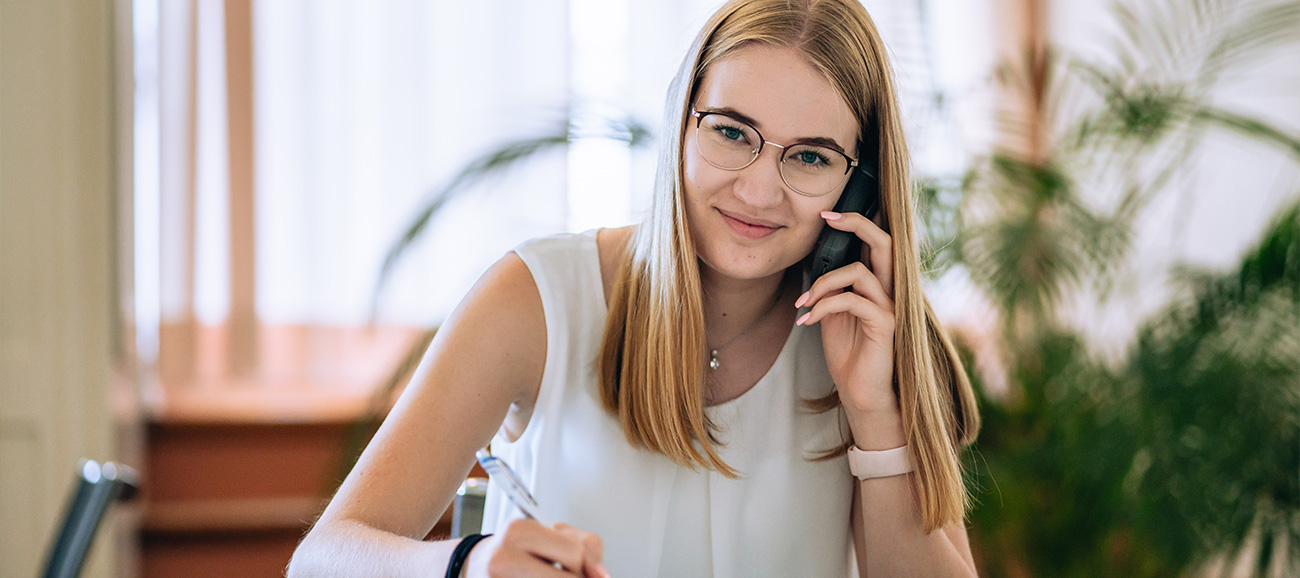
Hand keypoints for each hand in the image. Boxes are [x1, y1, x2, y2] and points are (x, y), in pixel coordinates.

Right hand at [464, 519, 609, 577]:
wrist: (472, 568)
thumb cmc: (515, 551)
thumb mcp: (548, 535)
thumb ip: (583, 546)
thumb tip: (601, 574)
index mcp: (518, 531)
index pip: (575, 553)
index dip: (583, 565)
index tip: (577, 568)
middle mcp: (504, 557)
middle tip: (558, 572)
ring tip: (544, 574)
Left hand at [796, 210, 897, 420]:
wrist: (861, 392)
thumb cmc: (849, 352)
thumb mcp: (834, 313)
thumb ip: (832, 287)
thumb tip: (815, 263)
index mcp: (879, 284)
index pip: (876, 242)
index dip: (856, 221)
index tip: (825, 215)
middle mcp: (891, 290)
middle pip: (884, 242)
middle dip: (856, 223)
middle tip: (826, 219)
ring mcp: (892, 306)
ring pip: (859, 271)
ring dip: (823, 283)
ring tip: (803, 303)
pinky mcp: (886, 324)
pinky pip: (852, 300)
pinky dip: (824, 306)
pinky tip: (807, 321)